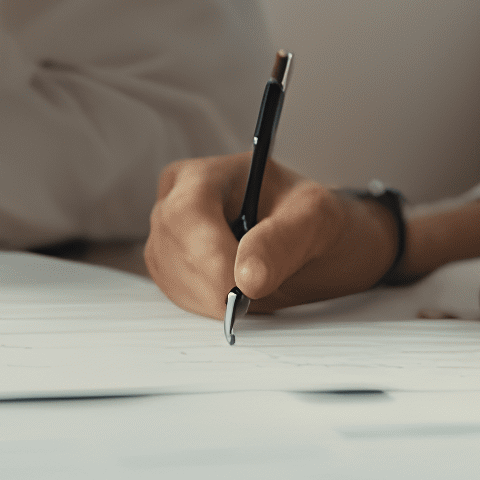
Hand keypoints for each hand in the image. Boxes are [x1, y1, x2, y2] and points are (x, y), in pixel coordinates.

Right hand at [143, 153, 397, 318]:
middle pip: (172, 245)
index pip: (188, 211)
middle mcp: (174, 200)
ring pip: (170, 275)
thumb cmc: (307, 218)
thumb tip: (249, 278)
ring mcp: (165, 235)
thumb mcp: (314, 217)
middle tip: (257, 293)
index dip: (211, 252)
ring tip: (254, 285)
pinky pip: (176, 294)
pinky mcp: (168, 268)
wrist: (307, 241)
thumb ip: (283, 241)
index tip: (246, 285)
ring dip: (214, 296)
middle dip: (216, 281)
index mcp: (205, 174)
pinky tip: (236, 294)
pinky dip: (209, 305)